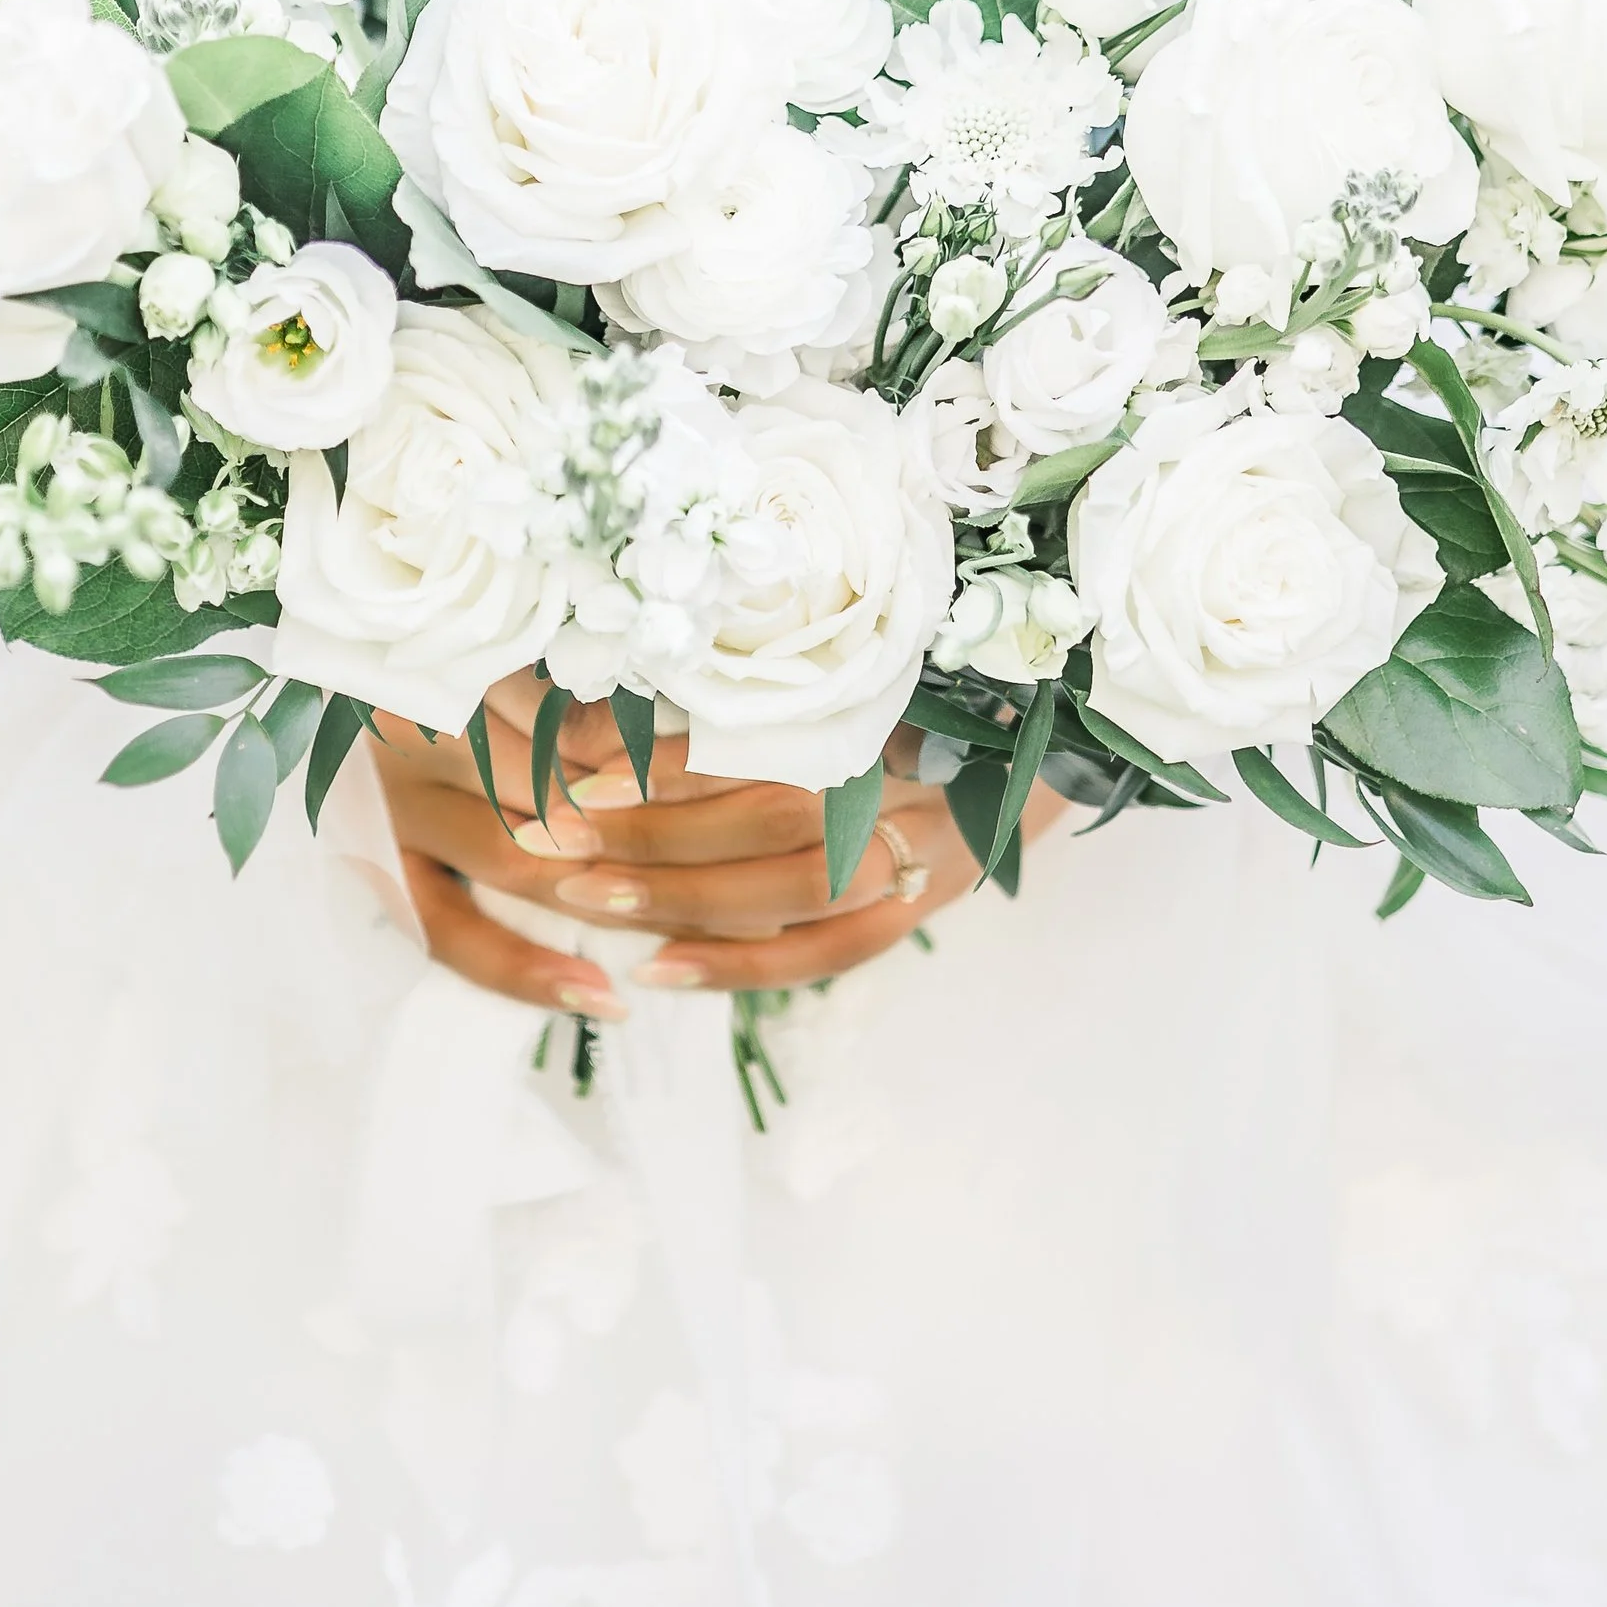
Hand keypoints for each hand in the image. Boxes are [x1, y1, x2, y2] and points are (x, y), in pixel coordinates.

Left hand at [372, 683, 985, 1021]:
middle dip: (652, 831)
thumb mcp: (868, 638)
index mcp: (904, 696)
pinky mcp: (929, 900)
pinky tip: (656, 968)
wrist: (1056, 705)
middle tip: (550, 832)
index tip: (577, 765)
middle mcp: (921, 774)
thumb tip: (621, 669)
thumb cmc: (942, 658)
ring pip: (796, 894)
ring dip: (681, 899)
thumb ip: (767, 661)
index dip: (674, 758)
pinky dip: (739, 965)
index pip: (770, 738)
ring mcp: (932, 847)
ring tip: (581, 896)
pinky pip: (830, 951)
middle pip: (776, 818)